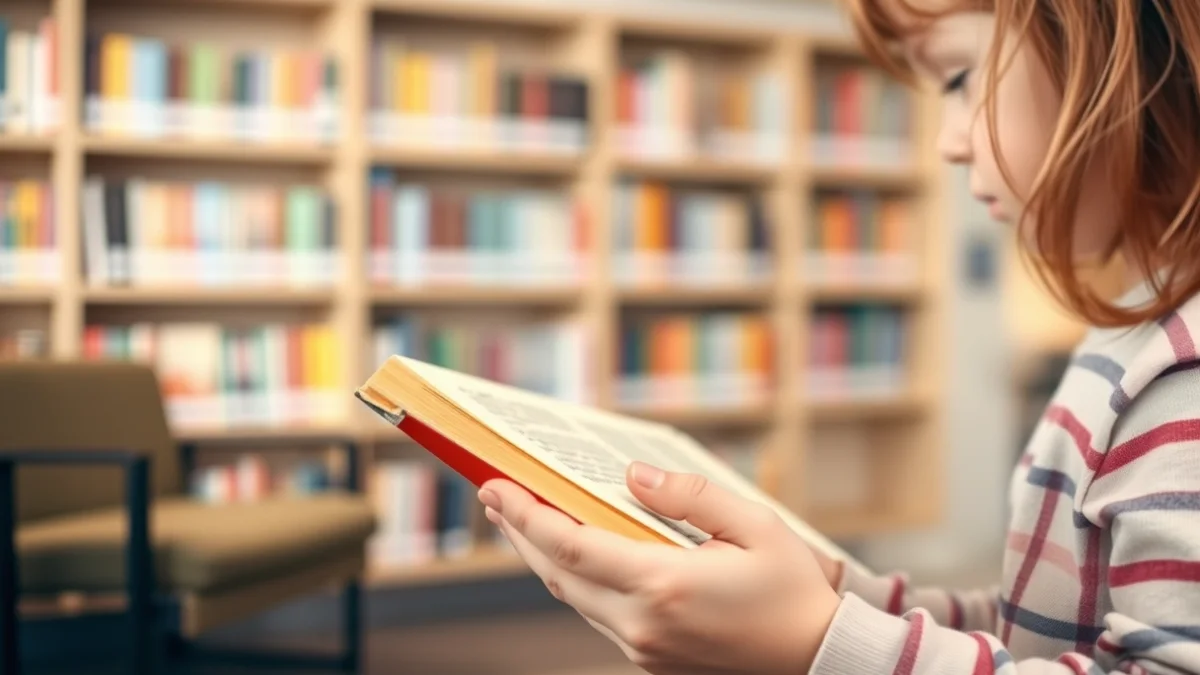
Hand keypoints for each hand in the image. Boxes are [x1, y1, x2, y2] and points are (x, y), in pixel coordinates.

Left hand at [477, 462, 841, 674]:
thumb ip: (688, 496)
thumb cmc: (791, 588)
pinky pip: (597, 615)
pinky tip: (574, 555)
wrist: (816, 658)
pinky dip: (575, 581)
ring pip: (573, 597)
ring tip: (526, 519)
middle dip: (521, 531)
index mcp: (664, 585)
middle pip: (557, 573)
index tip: (494, 486)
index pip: (572, 546)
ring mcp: (644, 648)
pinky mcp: (650, 661)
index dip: (526, 515)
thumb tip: (632, 475)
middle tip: (495, 494)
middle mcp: (643, 623)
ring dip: (544, 557)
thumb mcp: (754, 525)